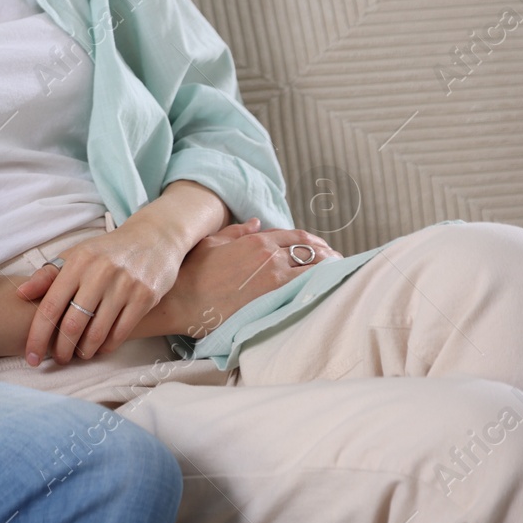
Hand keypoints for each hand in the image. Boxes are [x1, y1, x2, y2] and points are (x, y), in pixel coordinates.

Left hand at [14, 223, 184, 365]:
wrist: (154, 238)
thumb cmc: (106, 251)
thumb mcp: (76, 255)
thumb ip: (47, 275)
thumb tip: (20, 293)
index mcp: (77, 262)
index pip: (50, 306)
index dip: (37, 335)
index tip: (30, 355)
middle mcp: (100, 273)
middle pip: (73, 324)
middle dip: (61, 349)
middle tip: (57, 359)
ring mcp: (125, 285)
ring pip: (97, 332)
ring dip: (84, 351)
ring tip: (77, 355)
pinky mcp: (145, 297)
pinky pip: (121, 332)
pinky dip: (107, 346)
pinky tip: (99, 349)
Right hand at [158, 219, 342, 337]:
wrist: (183, 299)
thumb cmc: (192, 272)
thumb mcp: (212, 243)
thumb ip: (237, 231)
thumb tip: (255, 223)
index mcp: (256, 241)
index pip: (295, 236)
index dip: (312, 240)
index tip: (321, 247)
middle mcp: (270, 256)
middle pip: (311, 251)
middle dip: (328, 255)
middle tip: (338, 261)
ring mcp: (275, 278)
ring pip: (315, 269)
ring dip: (330, 270)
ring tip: (340, 274)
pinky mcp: (275, 298)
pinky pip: (308, 288)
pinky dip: (322, 285)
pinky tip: (329, 288)